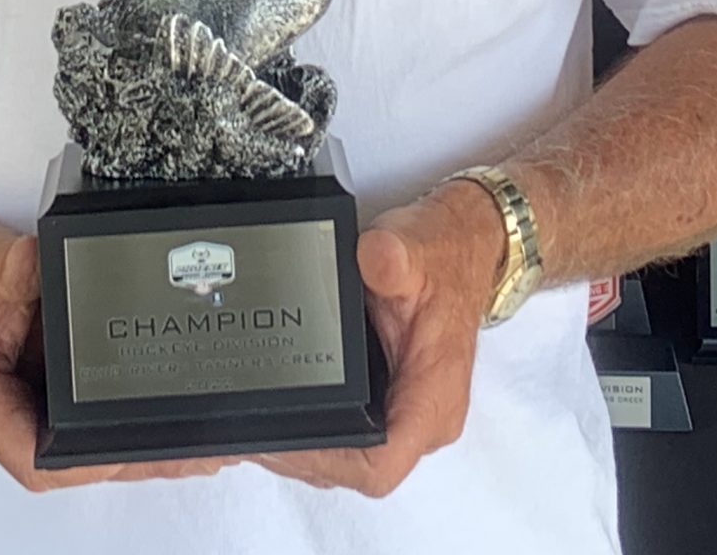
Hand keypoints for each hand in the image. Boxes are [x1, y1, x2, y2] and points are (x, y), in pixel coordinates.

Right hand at [0, 217, 238, 491]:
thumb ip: (27, 268)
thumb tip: (59, 261)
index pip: (40, 459)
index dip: (89, 461)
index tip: (131, 450)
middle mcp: (7, 418)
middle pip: (78, 462)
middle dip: (139, 462)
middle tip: (196, 457)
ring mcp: (29, 408)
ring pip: (88, 447)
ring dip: (142, 448)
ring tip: (200, 446)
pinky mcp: (46, 390)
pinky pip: (90, 415)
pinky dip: (129, 415)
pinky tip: (170, 414)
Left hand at [258, 179, 503, 498]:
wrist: (464, 244)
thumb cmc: (443, 253)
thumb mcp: (414, 247)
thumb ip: (392, 257)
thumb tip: (376, 259)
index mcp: (433, 395)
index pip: (381, 465)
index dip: (326, 461)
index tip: (285, 438)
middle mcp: (426, 417)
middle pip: (356, 471)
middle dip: (301, 458)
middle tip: (252, 434)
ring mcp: (411, 414)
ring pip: (353, 462)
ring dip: (306, 452)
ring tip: (257, 430)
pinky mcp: (397, 403)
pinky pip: (355, 438)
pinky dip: (319, 433)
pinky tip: (288, 413)